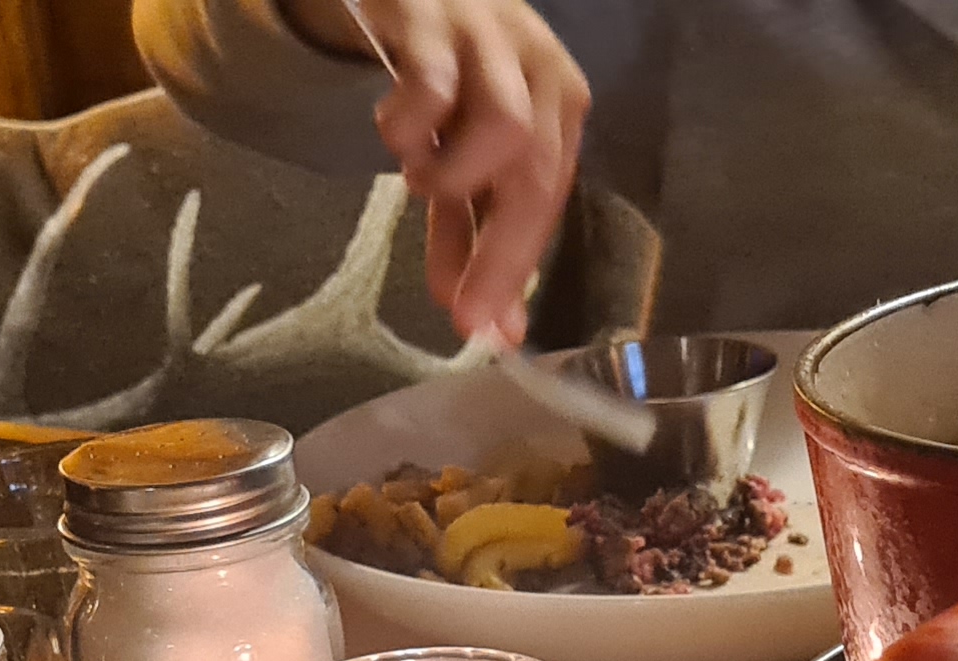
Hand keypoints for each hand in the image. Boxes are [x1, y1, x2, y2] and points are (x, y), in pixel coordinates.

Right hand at [286, 0, 589, 344]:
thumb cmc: (449, 74)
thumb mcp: (463, 154)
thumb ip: (471, 233)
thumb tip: (484, 325)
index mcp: (559, 105)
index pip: (549, 199)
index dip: (517, 268)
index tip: (490, 332)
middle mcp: (539, 71)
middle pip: (536, 176)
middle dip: (499, 255)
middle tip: (461, 309)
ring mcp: (492, 41)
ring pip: (505, 128)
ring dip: (455, 177)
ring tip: (418, 180)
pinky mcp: (435, 20)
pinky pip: (434, 85)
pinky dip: (411, 126)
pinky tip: (397, 131)